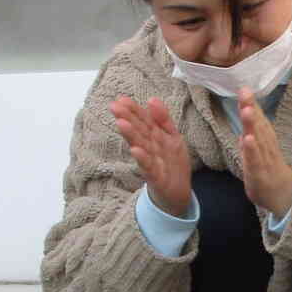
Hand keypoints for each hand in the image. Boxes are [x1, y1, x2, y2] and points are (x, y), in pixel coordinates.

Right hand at [110, 95, 193, 217]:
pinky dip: (142, 159)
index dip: (134, 110)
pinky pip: (148, 167)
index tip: (121, 99)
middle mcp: (150, 148)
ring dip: (131, 136)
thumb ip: (162, 119)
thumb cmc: (171, 163)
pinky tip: (135, 150)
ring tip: (121, 123)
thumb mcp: (172, 137)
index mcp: (154, 137)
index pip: (143, 120)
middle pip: (139, 131)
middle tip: (114, 107)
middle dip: (127, 118)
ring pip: (140, 146)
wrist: (177, 193)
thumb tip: (152, 99)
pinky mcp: (155, 178)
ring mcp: (151, 163)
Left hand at [236, 88, 291, 217]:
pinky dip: (251, 150)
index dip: (251, 104)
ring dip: (252, 125)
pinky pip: (255, 161)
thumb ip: (252, 135)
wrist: (285, 197)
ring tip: (247, 109)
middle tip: (245, 91)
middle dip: (251, 107)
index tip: (245, 87)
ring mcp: (264, 160)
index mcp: (266, 140)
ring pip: (258, 140)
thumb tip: (244, 121)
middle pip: (258, 124)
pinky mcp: (260, 174)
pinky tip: (247, 139)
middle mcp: (267, 146)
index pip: (258, 119)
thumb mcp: (260, 150)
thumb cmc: (270, 171)